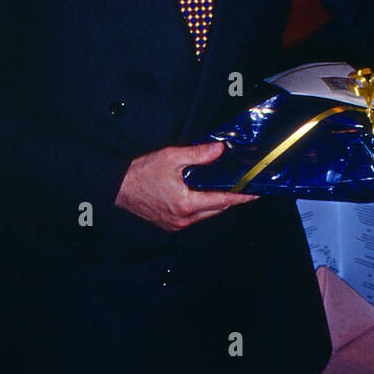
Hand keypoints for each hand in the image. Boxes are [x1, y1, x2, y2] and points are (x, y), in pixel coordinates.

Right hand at [115, 141, 257, 231]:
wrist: (118, 187)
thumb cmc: (141, 172)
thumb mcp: (171, 157)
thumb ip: (198, 154)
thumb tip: (219, 149)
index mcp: (186, 204)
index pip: (223, 201)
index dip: (242, 196)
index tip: (256, 193)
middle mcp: (183, 219)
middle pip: (217, 210)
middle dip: (231, 199)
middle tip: (243, 187)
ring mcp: (176, 224)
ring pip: (206, 215)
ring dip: (216, 203)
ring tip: (226, 189)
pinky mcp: (170, 225)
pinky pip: (194, 218)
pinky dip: (203, 207)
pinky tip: (203, 195)